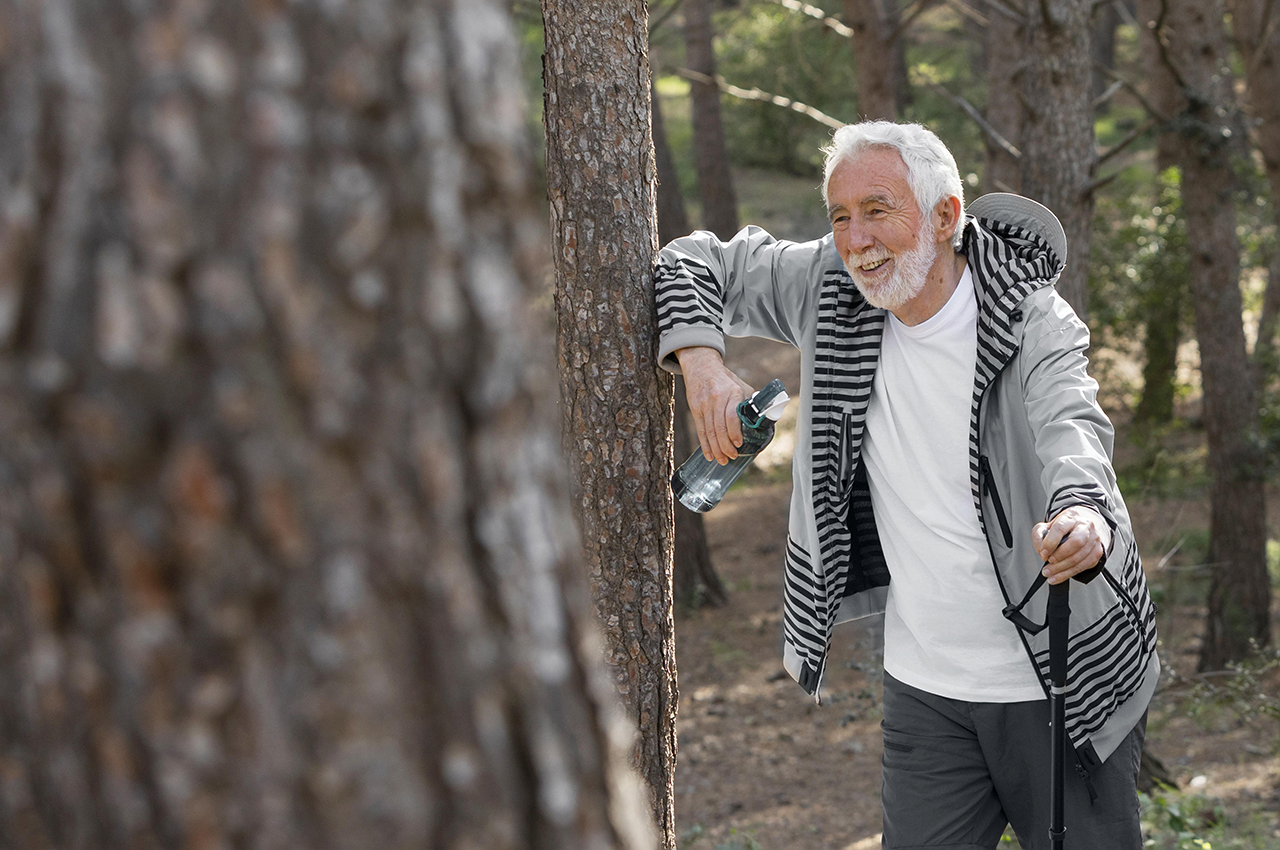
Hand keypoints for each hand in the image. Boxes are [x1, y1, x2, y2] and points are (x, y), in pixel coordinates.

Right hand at [675, 346, 754, 463]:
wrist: (701, 366)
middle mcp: (717, 398)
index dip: (734, 432)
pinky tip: (709, 454)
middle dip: (725, 445)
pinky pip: (700, 430)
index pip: (731, 416)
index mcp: (732, 392)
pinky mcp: (695, 409)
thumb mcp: (741, 386)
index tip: (738, 443)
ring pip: (709, 431)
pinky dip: (705, 444)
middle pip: (719, 427)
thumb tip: (764, 420)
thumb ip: (749, 402)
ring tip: (722, 460)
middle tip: (732, 456)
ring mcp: (704, 404)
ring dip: (716, 448)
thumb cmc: (725, 379)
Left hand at [1032, 506, 1110, 584]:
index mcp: (1070, 517)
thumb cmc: (1062, 528)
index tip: (1043, 553)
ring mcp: (1094, 539)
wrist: (1081, 528)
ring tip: (1049, 573)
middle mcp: (1085, 526)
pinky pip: (1084, 566)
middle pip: (1076, 542)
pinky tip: (1058, 576)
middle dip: (1060, 555)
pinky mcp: (1097, 552)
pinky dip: (1068, 574)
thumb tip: (1042, 550)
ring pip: (1080, 557)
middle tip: (1048, 562)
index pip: (1060, 528)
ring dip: (1062, 569)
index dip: (1050, 542)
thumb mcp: (1046, 527)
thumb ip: (1039, 536)